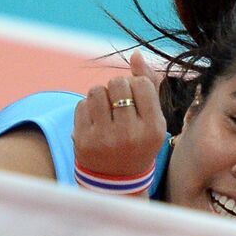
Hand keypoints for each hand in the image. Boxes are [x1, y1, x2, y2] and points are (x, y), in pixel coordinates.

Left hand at [73, 51, 165, 181]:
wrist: (115, 181)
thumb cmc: (138, 143)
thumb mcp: (153, 120)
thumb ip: (149, 85)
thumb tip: (135, 54)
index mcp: (153, 128)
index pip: (140, 84)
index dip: (135, 85)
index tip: (135, 101)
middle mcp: (130, 134)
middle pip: (117, 83)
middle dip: (116, 88)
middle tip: (118, 106)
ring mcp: (105, 138)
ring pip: (96, 90)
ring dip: (100, 95)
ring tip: (105, 111)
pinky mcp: (83, 141)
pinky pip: (81, 105)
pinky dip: (87, 108)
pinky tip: (94, 123)